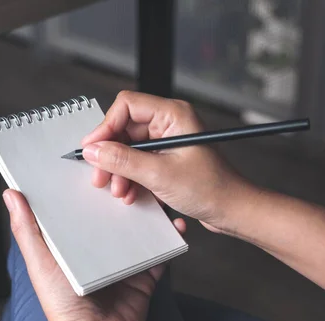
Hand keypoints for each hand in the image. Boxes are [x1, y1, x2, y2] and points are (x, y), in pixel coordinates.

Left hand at [2, 189, 186, 320]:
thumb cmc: (61, 303)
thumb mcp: (41, 263)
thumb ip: (28, 230)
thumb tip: (11, 193)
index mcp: (77, 240)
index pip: (85, 206)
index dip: (90, 184)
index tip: (100, 159)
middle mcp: (102, 245)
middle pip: (116, 212)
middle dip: (128, 192)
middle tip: (137, 171)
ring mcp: (126, 258)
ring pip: (142, 226)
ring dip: (153, 210)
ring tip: (160, 193)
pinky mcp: (146, 273)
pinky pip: (162, 251)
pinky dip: (171, 237)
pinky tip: (176, 223)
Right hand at [81, 90, 247, 232]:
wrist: (232, 210)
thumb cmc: (211, 188)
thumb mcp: (159, 175)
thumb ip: (123, 161)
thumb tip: (94, 151)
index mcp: (173, 115)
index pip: (127, 106)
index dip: (106, 127)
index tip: (92, 149)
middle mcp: (170, 124)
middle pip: (125, 130)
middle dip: (111, 155)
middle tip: (101, 176)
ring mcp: (168, 142)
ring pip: (129, 149)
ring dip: (120, 171)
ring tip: (120, 191)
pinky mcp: (167, 160)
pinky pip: (139, 163)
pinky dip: (131, 178)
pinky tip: (131, 194)